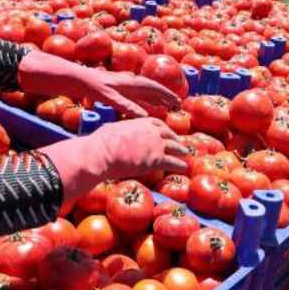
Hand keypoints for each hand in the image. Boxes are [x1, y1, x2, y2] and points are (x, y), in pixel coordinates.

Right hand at [18, 51, 179, 116]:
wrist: (54, 72)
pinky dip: (132, 107)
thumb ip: (107, 97)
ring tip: (170, 106)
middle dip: (163, 92)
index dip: (158, 91)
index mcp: (115, 79)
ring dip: (155, 97)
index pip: (142, 84)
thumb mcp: (94, 91)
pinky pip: (119, 100)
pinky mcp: (99, 89)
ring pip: (137, 89)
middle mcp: (115, 78)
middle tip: (179, 102)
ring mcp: (108, 82)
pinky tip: (143, 116)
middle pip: (145, 84)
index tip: (173, 99)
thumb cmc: (72, 83)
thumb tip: (117, 106)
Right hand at [40, 118, 188, 201]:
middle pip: (168, 134)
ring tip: (187, 154)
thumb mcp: (112, 129)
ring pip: (175, 147)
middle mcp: (151, 131)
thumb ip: (119, 129)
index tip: (167, 133)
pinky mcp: (157, 159)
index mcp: (139, 122)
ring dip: (182, 151)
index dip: (164, 129)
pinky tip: (185, 167)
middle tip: (180, 144)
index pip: (157, 123)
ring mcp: (156, 144)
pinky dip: (181, 165)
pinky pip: (173, 162)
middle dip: (175, 139)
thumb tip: (112, 131)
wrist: (102, 154)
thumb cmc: (101, 143)